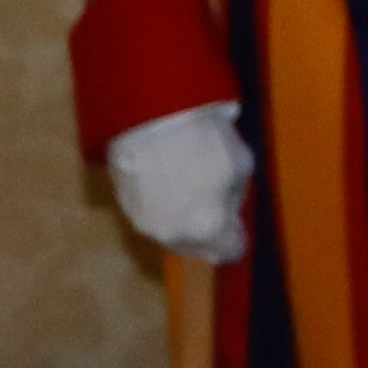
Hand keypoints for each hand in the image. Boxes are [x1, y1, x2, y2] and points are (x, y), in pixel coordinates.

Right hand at [109, 101, 252, 264]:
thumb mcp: (241, 164)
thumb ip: (236, 195)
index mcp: (207, 228)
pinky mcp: (125, 208)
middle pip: (199, 248)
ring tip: (189, 188)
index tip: (237, 222)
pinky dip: (161, 208)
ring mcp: (145, 224)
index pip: (231, 250)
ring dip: (184, 222)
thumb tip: (228, 209)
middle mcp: (174, 236)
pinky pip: (152, 218)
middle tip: (215, 203)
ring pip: (173, 235)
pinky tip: (167, 182)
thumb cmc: (204, 139)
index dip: (237, 236)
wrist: (148, 118)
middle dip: (210, 233)